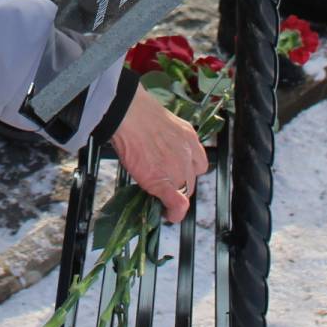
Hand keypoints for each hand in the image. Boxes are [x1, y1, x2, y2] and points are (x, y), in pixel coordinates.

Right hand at [109, 86, 207, 223]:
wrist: (128, 115)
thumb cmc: (137, 112)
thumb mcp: (164, 122)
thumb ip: (168, 138)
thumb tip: (157, 147)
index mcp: (189, 138)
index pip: (198, 163)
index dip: (188, 171)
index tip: (178, 173)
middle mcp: (188, 155)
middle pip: (191, 179)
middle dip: (179, 184)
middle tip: (164, 184)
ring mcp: (177, 169)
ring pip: (183, 191)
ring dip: (174, 196)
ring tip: (161, 198)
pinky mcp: (163, 181)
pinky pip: (176, 202)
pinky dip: (175, 211)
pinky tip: (169, 214)